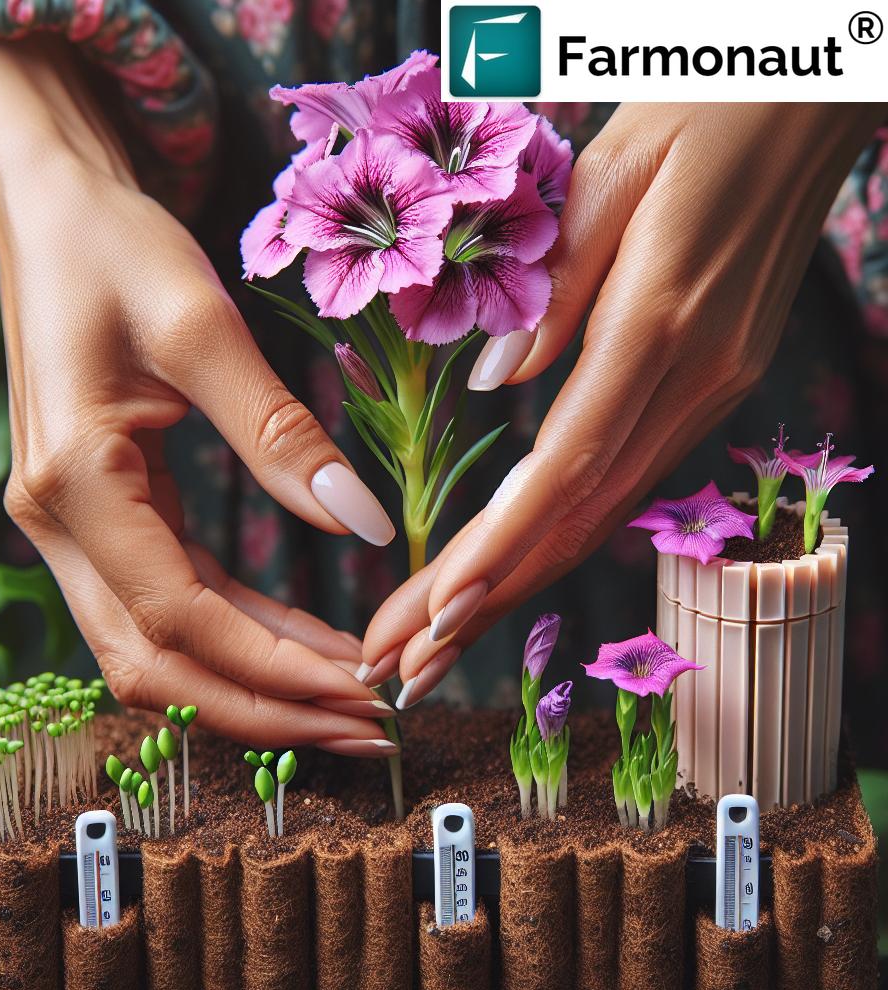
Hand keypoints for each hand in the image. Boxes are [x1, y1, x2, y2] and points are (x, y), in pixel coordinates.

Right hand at [0, 39, 397, 754]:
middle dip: (265, 707)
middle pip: (157, 664)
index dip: (275, 666)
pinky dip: (235, 636)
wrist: (50, 213)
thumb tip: (367, 526)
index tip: (363, 687)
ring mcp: (70, 526)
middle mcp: (56, 523)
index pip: (180, 616)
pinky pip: (166, 602)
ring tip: (347, 697)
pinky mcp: (97, 516)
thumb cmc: (117, 250)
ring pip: (157, 648)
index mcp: (74, 480)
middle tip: (366, 723)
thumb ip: (283, 436)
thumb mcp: (205, 328)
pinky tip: (301, 643)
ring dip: (252, 683)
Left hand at [361, 101, 886, 707]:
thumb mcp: (604, 172)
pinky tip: (500, 577)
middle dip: (481, 603)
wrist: (804, 104)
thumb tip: (494, 384)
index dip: (499, 548)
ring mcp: (706, 392)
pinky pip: (620, 481)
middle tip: (399, 670)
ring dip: (511, 588)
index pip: (566, 468)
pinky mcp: (705, 387)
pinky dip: (552, 539)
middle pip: (574, 520)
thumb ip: (549, 288)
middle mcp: (691, 381)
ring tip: (429, 645)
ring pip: (597, 517)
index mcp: (657, 326)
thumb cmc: (695, 116)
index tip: (432, 613)